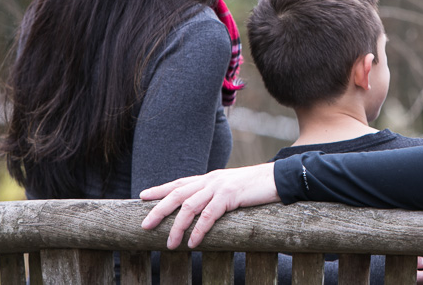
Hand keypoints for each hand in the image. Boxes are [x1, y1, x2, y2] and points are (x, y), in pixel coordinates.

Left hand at [139, 163, 278, 248]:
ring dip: (177, 227)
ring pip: (190, 206)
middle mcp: (211, 180)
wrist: (280, 178)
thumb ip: (217, 194)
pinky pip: (209, 215)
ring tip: (170, 244)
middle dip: (159, 210)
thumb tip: (203, 209)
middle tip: (144, 226)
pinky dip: (199, 230)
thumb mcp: (232, 188)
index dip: (160, 189)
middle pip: (178, 194)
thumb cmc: (257, 186)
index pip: (180, 182)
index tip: (142, 197)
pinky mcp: (231, 195)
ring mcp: (220, 186)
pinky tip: (193, 242)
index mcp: (210, 178)